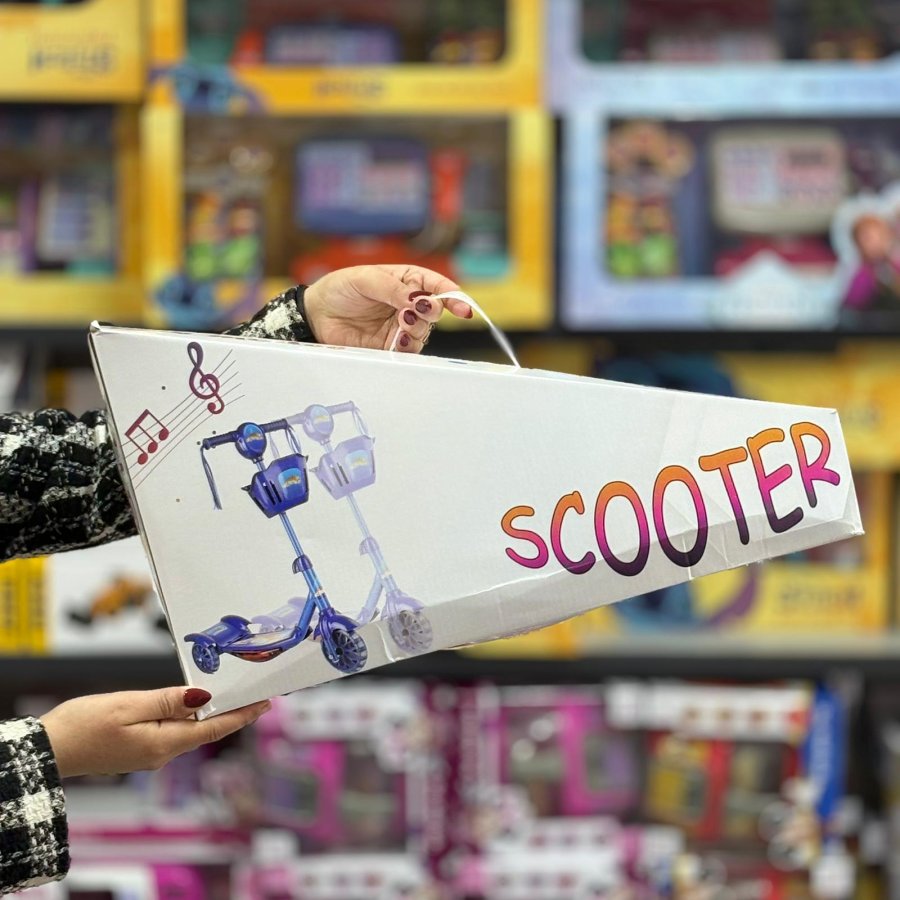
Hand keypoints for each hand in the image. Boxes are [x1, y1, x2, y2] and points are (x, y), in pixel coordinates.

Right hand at [40, 687, 268, 777]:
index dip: (242, 715)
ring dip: (212, 715)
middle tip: (257, 696)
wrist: (47, 751)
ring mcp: (151, 755)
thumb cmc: (82, 726)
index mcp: (164, 744)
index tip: (266, 703)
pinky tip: (196, 706)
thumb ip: (168, 701)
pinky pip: (174, 733)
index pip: (214, 728)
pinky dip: (191, 719)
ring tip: (234, 696)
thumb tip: (205, 697)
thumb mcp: (128, 705)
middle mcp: (162, 754)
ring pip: (191, 731)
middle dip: (233, 713)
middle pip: (206, 731)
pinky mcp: (139, 750)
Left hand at [302, 264, 472, 351]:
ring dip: (418, 328)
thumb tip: (418, 300)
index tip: (462, 307)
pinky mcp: (391, 346)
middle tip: (413, 310)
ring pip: (425, 331)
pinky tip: (398, 340)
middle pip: (435, 311)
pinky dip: (408, 346)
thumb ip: (393, 289)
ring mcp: (401, 326)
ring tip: (401, 323)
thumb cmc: (339, 289)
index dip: (453, 296)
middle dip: (431, 311)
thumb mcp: (365, 279)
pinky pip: (409, 350)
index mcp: (407, 281)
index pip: (437, 286)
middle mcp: (408, 304)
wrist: (316, 315)